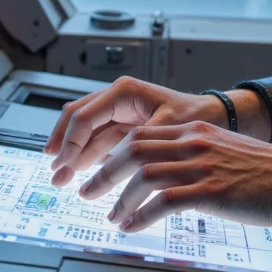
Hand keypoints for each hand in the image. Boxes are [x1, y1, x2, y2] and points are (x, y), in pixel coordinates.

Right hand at [46, 76, 236, 185]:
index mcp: (125, 92)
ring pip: (86, 134)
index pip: (85, 116)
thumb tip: (116, 164)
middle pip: (77, 120)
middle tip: (55, 173)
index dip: (69, 141)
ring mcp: (119, 115)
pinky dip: (87, 158)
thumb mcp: (167, 128)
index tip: (62, 163)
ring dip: (72, 155)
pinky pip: (99, 143)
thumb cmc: (198, 116)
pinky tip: (80, 174)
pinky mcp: (124, 130)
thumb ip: (139, 143)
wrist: (216, 119)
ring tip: (63, 179)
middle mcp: (118, 100)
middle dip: (62, 146)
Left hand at [77, 120, 271, 231]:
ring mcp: (202, 166)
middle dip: (105, 173)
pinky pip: (164, 201)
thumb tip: (164, 176)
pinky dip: (141, 215)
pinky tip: (133, 225)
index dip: (113, 153)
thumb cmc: (264, 170)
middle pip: (133, 149)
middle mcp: (194, 142)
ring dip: (120, 198)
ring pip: (144, 175)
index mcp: (195, 130)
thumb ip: (194, 155)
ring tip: (111, 216)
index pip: (141, 134)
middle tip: (90, 191)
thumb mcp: (223, 150)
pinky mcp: (211, 191)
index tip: (100, 170)